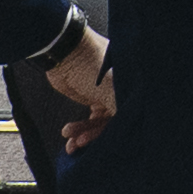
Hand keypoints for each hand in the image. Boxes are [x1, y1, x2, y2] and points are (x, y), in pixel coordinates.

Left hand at [33, 16, 125, 153]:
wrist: (63, 52)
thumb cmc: (90, 63)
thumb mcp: (109, 88)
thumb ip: (120, 109)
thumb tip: (128, 126)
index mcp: (129, 85)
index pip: (128, 113)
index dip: (116, 128)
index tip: (107, 140)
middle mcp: (120, 91)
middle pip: (112, 121)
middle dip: (95, 134)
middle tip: (81, 141)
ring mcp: (105, 95)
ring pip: (98, 123)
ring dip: (84, 134)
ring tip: (71, 141)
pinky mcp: (90, 98)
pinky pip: (88, 119)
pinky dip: (79, 130)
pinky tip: (70, 138)